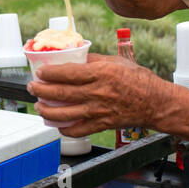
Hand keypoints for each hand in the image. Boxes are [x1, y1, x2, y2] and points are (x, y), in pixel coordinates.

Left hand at [27, 53, 168, 137]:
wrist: (156, 103)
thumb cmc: (139, 80)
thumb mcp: (117, 61)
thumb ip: (95, 60)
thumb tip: (76, 58)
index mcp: (100, 74)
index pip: (67, 73)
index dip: (49, 73)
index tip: (40, 72)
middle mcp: (97, 92)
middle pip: (61, 93)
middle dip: (41, 90)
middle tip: (33, 87)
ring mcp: (98, 110)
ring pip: (64, 113)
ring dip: (47, 111)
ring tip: (39, 106)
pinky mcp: (102, 124)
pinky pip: (78, 130)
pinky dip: (64, 129)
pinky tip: (57, 124)